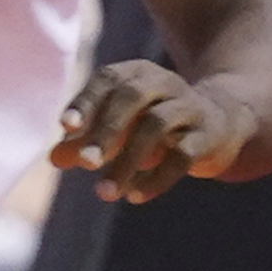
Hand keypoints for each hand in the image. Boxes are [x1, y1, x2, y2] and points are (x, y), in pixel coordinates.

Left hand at [53, 60, 260, 203]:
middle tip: (85, 163)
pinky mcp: (208, 134)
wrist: (218, 123)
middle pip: (132, 97)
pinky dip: (158, 177)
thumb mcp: (117, 128)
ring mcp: (188, 106)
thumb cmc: (151, 123)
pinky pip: (183, 153)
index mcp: (136, 74)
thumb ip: (83, 141)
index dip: (86, 101)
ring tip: (104, 193)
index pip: (107, 79)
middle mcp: (163, 83)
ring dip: (128, 161)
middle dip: (106, 130)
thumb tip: (53, 159)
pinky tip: (135, 196)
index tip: (66, 127)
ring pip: (156, 125)